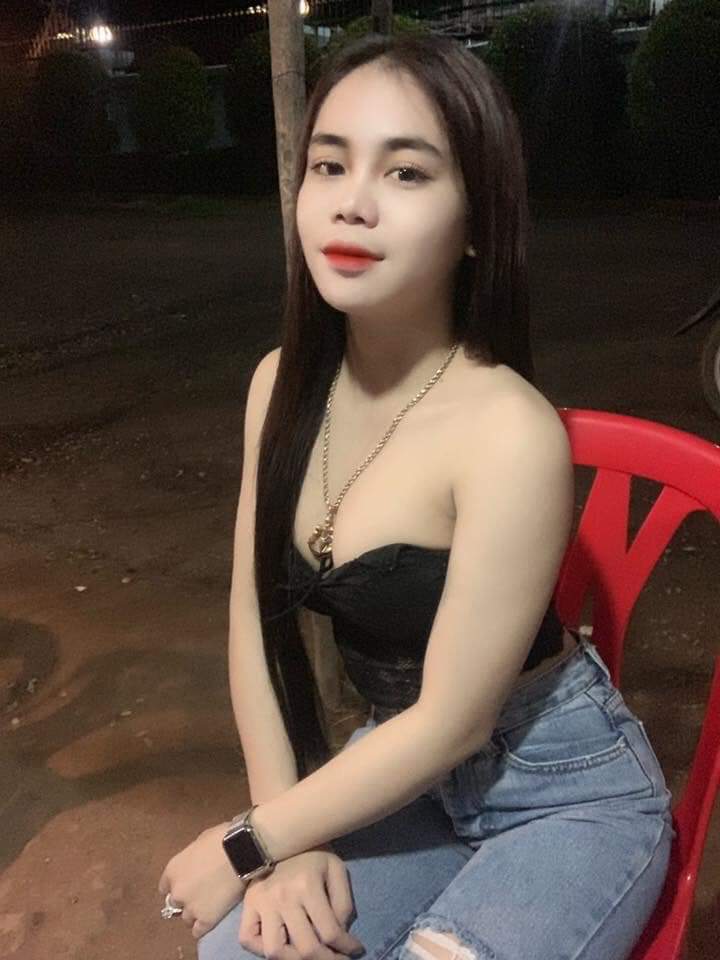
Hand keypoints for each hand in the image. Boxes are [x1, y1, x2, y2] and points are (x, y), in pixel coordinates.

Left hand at [158, 821, 246, 939]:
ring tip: (209, 906)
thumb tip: (198, 863)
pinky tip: (211, 919)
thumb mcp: (200, 842)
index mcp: (173, 870)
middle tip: (201, 893)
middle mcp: (177, 892)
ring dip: (195, 913)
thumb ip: (193, 859)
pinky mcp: (206, 920)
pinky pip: (198, 931)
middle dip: (186, 899)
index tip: (187, 883)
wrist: (240, 852)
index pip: (165, 887)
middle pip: (176, 903)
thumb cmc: (221, 839)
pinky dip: (203, 926)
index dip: (178, 885)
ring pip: (186, 918)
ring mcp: (191, 908)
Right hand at [239, 848, 365, 959]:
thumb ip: (342, 903)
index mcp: (307, 885)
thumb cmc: (313, 852)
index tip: (355, 951)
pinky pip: (247, 939)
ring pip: (274, 951)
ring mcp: (261, 903)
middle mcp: (282, 897)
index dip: (346, 948)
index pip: (330, 932)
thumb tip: (340, 934)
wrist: (282, 833)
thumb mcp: (336, 869)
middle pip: (305, 948)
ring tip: (308, 956)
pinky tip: (281, 946)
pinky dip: (261, 951)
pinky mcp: (247, 905)